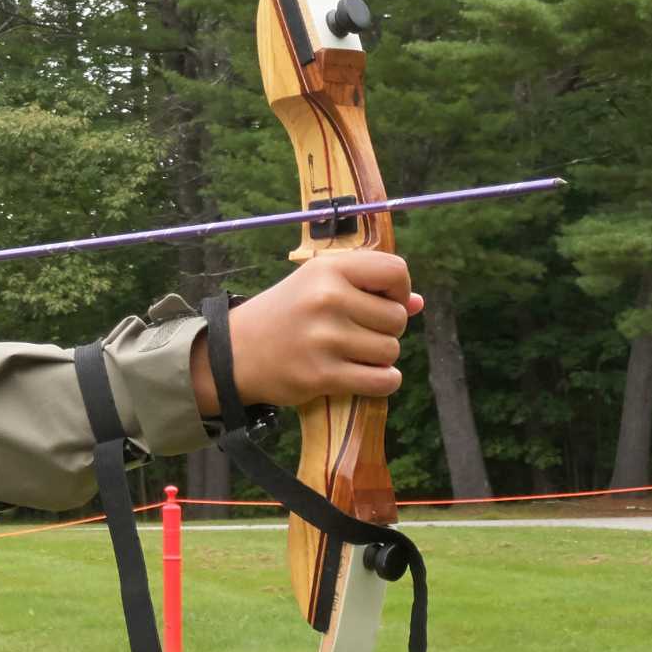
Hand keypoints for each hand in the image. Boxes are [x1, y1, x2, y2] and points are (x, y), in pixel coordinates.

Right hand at [190, 250, 421, 417]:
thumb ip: (367, 289)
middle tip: (357, 333)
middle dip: (386, 329)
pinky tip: (363, 375)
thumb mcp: (316, 286)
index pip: (395, 271)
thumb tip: (417, 304)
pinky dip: (382, 381)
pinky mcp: (322, 375)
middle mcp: (327, 299)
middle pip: (397, 318)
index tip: (382, 302)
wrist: (234, 353)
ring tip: (351, 354)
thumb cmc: (282, 315)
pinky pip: (382, 380)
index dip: (399, 290)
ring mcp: (324, 338)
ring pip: (391, 351)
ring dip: (380, 357)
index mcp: (327, 270)